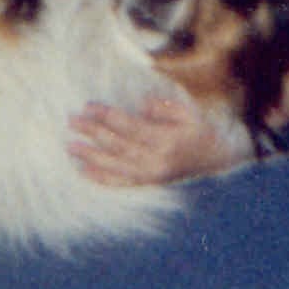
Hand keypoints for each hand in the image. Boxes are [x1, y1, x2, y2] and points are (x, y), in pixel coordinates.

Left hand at [66, 97, 248, 186]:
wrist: (217, 159)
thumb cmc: (199, 130)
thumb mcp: (189, 113)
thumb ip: (165, 108)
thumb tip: (143, 104)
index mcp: (167, 139)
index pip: (130, 126)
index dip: (107, 116)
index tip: (88, 106)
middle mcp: (157, 160)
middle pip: (118, 145)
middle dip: (93, 133)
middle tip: (72, 122)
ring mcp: (152, 175)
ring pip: (116, 166)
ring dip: (91, 156)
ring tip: (71, 146)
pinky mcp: (149, 183)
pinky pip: (122, 183)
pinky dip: (101, 178)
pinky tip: (84, 171)